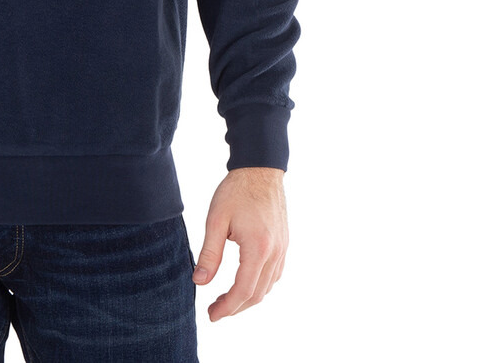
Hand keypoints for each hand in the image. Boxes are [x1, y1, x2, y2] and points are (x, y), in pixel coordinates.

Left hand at [192, 166, 287, 320]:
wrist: (260, 169)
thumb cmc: (236, 191)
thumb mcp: (216, 220)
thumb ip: (209, 253)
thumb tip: (200, 282)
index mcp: (258, 248)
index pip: (243, 291)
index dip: (227, 307)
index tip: (211, 315)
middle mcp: (275, 253)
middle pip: (257, 294)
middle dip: (235, 307)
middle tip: (214, 311)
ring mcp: (283, 249)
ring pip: (267, 286)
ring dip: (248, 298)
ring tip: (226, 300)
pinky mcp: (284, 243)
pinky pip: (274, 274)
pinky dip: (259, 285)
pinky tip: (245, 282)